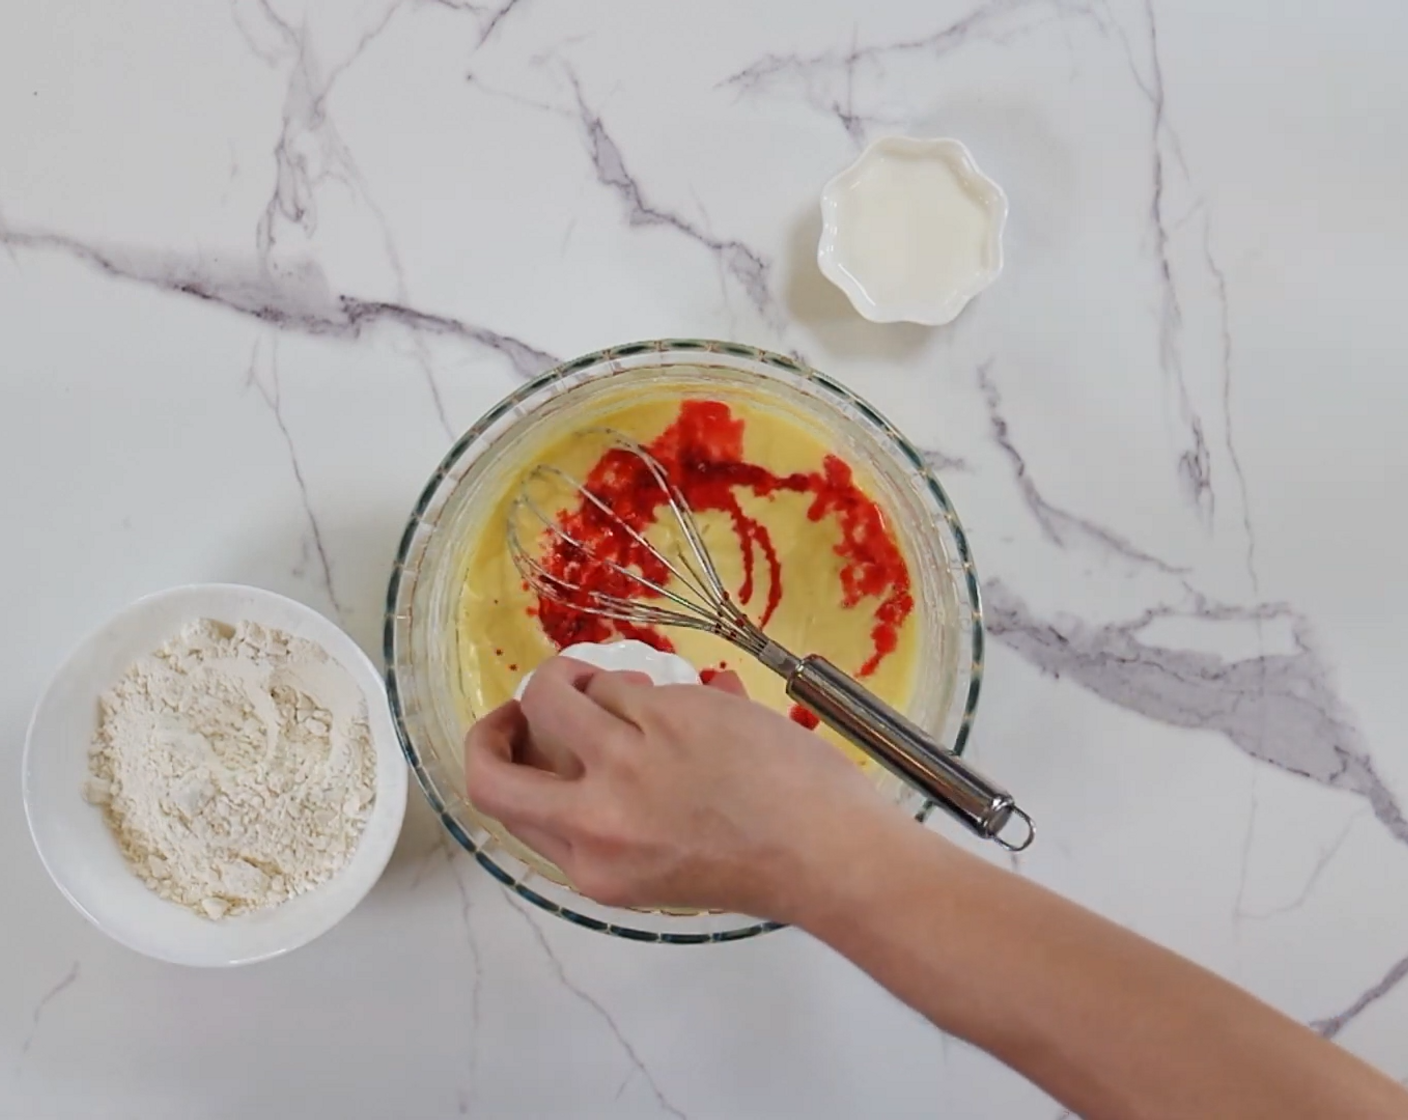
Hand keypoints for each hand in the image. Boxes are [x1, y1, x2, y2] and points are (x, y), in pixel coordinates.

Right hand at [463, 655, 898, 920]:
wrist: (827, 852)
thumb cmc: (756, 865)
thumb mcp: (653, 872)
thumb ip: (603, 824)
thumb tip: (581, 749)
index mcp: (591, 866)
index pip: (503, 805)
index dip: (502, 760)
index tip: (521, 738)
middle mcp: (594, 817)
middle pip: (490, 761)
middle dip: (492, 725)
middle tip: (522, 704)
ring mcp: (627, 759)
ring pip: (559, 694)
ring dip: (584, 683)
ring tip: (624, 691)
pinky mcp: (668, 714)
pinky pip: (627, 681)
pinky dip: (646, 686)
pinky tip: (690, 703)